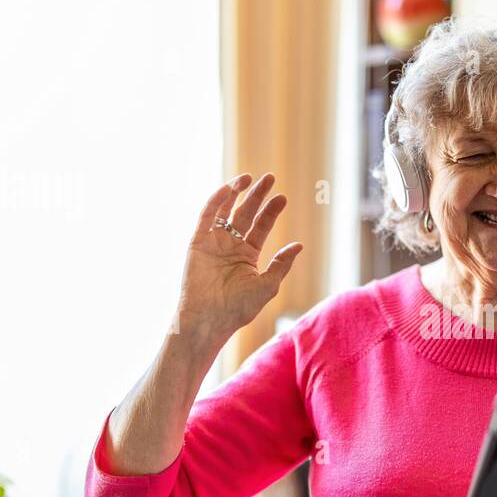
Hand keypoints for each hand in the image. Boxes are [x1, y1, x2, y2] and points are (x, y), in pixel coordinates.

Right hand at [173, 172, 302, 342]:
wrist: (210, 319)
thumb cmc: (238, 308)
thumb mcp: (267, 285)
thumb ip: (281, 264)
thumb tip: (299, 245)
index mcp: (247, 255)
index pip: (261, 227)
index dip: (271, 212)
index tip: (282, 198)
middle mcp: (230, 246)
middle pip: (246, 214)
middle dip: (257, 196)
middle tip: (270, 178)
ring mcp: (213, 242)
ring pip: (226, 211)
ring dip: (236, 193)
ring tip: (250, 178)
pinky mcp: (197, 242)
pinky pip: (207, 217)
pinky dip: (216, 201)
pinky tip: (229, 189)